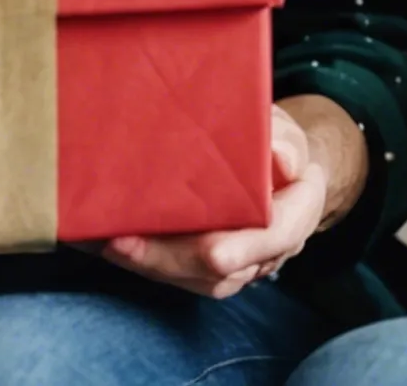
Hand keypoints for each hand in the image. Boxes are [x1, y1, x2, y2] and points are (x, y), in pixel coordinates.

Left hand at [98, 100, 354, 296]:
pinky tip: (108, 246)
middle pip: (227, 269)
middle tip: (125, 245)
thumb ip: (281, 138)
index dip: (246, 247)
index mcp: (298, 210)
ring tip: (109, 245)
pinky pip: (181, 275)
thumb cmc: (270, 140)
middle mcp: (271, 248)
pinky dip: (146, 263)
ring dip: (152, 266)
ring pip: (199, 279)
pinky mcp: (210, 268)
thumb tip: (280, 156)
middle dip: (175, 259)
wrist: (271, 162)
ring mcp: (241, 264)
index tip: (214, 255)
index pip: (277, 235)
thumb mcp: (279, 127)